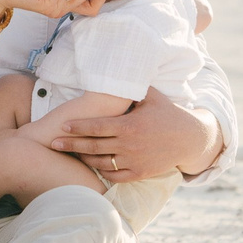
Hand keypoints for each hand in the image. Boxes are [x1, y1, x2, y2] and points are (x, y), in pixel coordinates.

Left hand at [45, 91, 221, 184]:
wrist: (190, 139)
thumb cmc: (167, 114)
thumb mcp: (151, 96)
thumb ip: (131, 87)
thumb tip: (116, 66)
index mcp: (130, 125)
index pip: (97, 127)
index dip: (78, 127)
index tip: (62, 126)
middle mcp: (130, 144)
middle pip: (93, 146)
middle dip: (71, 145)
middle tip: (53, 143)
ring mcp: (134, 161)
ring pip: (102, 163)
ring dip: (84, 158)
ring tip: (71, 153)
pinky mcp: (140, 173)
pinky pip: (115, 175)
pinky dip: (102, 171)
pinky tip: (93, 165)